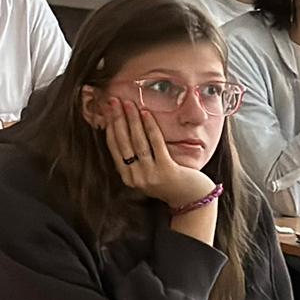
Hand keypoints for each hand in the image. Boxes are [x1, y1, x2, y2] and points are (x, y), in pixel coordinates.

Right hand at [100, 91, 215, 214]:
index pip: (114, 147)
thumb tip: (123, 132)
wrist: (191, 198)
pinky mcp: (166, 171)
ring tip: (128, 103)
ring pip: (137, 142)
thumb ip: (135, 160)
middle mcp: (136, 177)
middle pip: (123, 143)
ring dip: (131, 120)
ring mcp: (150, 175)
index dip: (109, 126)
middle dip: (117, 119)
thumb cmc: (170, 181)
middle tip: (113, 101)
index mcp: (128, 177)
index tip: (107, 110)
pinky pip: (156, 144)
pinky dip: (150, 127)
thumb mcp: (147, 173)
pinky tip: (146, 113)